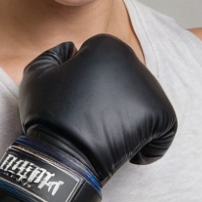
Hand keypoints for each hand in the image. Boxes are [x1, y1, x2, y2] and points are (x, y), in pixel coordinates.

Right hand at [0, 35, 176, 201]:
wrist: (61, 155)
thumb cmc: (48, 117)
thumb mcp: (36, 73)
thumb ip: (55, 53)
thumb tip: (72, 49)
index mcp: (107, 46)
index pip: (106, 64)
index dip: (91, 87)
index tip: (80, 106)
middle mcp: (133, 60)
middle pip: (129, 82)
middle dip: (115, 103)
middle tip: (96, 125)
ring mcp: (149, 88)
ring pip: (146, 104)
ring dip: (132, 121)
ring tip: (111, 138)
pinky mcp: (160, 113)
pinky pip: (165, 127)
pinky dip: (152, 143)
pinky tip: (130, 151)